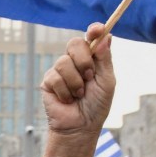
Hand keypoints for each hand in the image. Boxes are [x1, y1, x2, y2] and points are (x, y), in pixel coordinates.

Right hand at [42, 23, 116, 137]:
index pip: (92, 37)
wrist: (80, 126)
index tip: (97, 29)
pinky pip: (55, 77)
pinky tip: (68, 100)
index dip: (94, 30)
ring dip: (75, 82)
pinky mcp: (48, 81)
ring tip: (79, 94)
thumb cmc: (97, 105)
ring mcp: (60, 70)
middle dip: (83, 60)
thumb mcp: (107, 81)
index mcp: (92, 58)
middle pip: (75, 43)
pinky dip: (65, 91)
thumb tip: (106, 35)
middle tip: (89, 76)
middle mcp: (76, 61)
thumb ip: (105, 59)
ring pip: (64, 62)